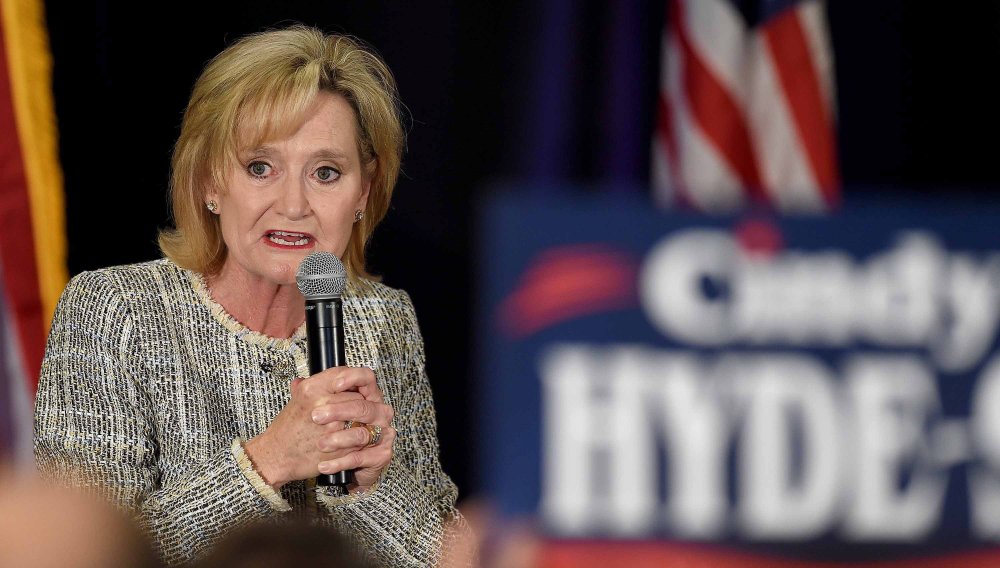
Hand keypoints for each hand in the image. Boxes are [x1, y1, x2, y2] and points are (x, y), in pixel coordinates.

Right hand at [244, 366, 394, 491]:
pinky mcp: (341, 445)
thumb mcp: (297, 399)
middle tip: (357, 409)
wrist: (277, 456)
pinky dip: (362, 435)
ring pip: (363, 416)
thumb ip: (317, 385)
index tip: (355, 387)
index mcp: (312, 389)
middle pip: (358, 396)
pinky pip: (362, 435)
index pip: (344, 374)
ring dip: (363, 420)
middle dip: (360, 403)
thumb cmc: (287, 429)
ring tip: (357, 422)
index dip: (354, 380)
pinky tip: (356, 436)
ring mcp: (333, 426)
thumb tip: (336, 376)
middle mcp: (322, 404)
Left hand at [312, 367, 395, 491]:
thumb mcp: (323, 410)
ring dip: (338, 440)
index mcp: (367, 396)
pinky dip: (340, 462)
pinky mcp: (381, 454)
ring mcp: (383, 433)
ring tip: (320, 444)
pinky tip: (324, 466)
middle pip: (363, 406)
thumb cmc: (332, 432)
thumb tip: (297, 383)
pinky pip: (360, 458)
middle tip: (315, 416)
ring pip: (361, 434)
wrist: (331, 461)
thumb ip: (315, 394)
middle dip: (338, 411)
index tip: (335, 386)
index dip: (353, 379)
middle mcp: (378, 413)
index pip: (366, 378)